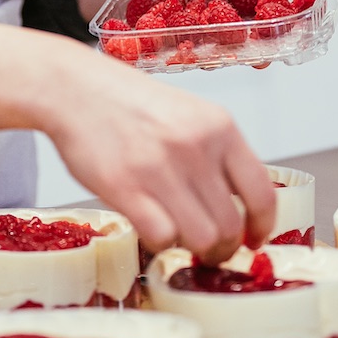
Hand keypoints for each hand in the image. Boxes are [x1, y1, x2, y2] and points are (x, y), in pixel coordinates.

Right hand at [0, 17, 275, 260]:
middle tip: (208, 248)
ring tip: (180, 239)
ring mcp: (160, 168)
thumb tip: (240, 205)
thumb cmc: (129, 104)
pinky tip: (150, 228)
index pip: (262, 193)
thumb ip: (216, 154)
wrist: (75, 89)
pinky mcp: (125, 187)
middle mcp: (195, 146)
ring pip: (201, 238)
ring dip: (192, 249)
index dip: (263, 226)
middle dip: (223, 247)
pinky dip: (159, 242)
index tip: (254, 238)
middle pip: (231, 225)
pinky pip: (161, 237)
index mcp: (219, 127)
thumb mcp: (187, 115)